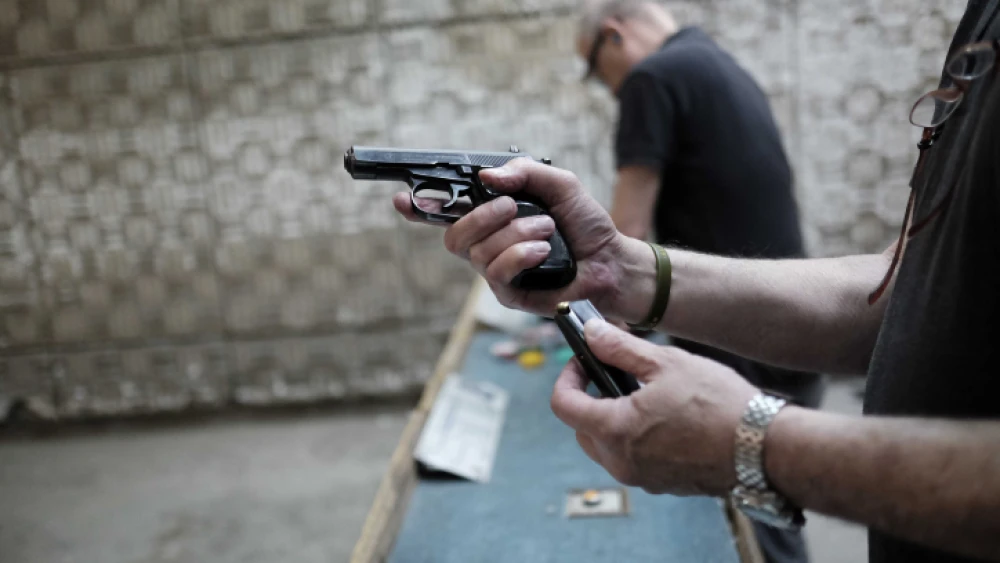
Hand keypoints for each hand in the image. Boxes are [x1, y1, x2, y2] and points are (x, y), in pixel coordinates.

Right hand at [392, 158, 651, 319]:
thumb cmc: (584, 224)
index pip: (446, 214)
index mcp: (492, 218)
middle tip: (513, 206)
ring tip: (547, 229)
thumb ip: (525, 172)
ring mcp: (496, 272)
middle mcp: (487, 245)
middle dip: (480, 216)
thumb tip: (489, 176)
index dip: (419, 208)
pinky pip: (497, 272)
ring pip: (478, 253)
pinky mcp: (510, 294)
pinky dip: (520, 254)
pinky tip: (542, 250)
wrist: (610, 259)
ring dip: (515, 233)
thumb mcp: (560, 184)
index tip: (401, 199)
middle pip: (453, 236)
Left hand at [550, 319, 758, 495]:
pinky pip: (633, 459)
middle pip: (581, 428)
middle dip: (589, 398)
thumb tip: (592, 332)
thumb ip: (620, 348)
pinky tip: (663, 417)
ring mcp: (642, 478)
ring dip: (612, 419)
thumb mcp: (667, 363)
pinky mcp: (662, 484)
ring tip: (642, 393)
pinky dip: (635, 438)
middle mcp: (621, 462)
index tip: (582, 360)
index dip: (566, 377)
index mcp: (614, 430)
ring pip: (607, 446)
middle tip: (611, 372)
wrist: (763, 448)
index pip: (563, 405)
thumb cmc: (718, 404)